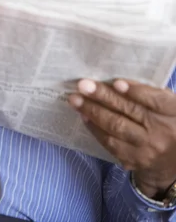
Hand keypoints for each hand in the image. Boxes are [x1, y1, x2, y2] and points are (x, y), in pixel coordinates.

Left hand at [68, 78, 175, 198]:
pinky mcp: (134, 160)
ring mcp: (147, 149)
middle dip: (103, 97)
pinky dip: (95, 129)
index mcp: (173, 112)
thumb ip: (148, 92)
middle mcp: (161, 132)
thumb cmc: (166, 120)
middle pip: (130, 112)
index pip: (156, 101)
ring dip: (92, 112)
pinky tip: (84, 116)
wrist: (172, 160)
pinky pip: (110, 143)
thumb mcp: (166, 103)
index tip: (116, 83)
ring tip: (76, 100)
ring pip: (116, 128)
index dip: (136, 91)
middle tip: (82, 85)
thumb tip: (115, 81)